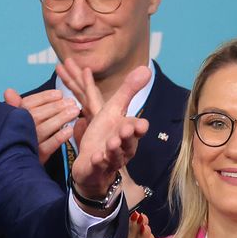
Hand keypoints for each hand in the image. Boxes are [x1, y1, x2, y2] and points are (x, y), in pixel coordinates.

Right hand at [3, 87, 78, 162]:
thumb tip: (9, 91)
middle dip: (56, 107)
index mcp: (14, 118)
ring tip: (74, 111)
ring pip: (44, 129)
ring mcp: (29, 143)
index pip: (28, 104)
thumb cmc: (20, 136)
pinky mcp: (36, 157)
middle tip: (71, 102)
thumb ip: (16, 105)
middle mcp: (20, 130)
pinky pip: (48, 147)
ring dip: (60, 119)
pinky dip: (58, 138)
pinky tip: (69, 130)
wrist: (16, 162)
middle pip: (37, 115)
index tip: (59, 94)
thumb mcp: (16, 120)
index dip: (44, 97)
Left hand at [63, 60, 149, 202]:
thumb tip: (146, 68)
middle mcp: (123, 148)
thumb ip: (127, 92)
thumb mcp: (112, 110)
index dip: (137, 128)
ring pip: (115, 156)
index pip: (135, 129)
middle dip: (127, 137)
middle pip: (128, 144)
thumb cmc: (103, 134)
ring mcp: (110, 160)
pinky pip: (99, 167)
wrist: (91, 161)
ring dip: (114, 150)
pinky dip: (98, 162)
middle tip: (124, 131)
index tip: (140, 124)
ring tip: (111, 143)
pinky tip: (95, 157)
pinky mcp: (97, 169)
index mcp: (128, 133)